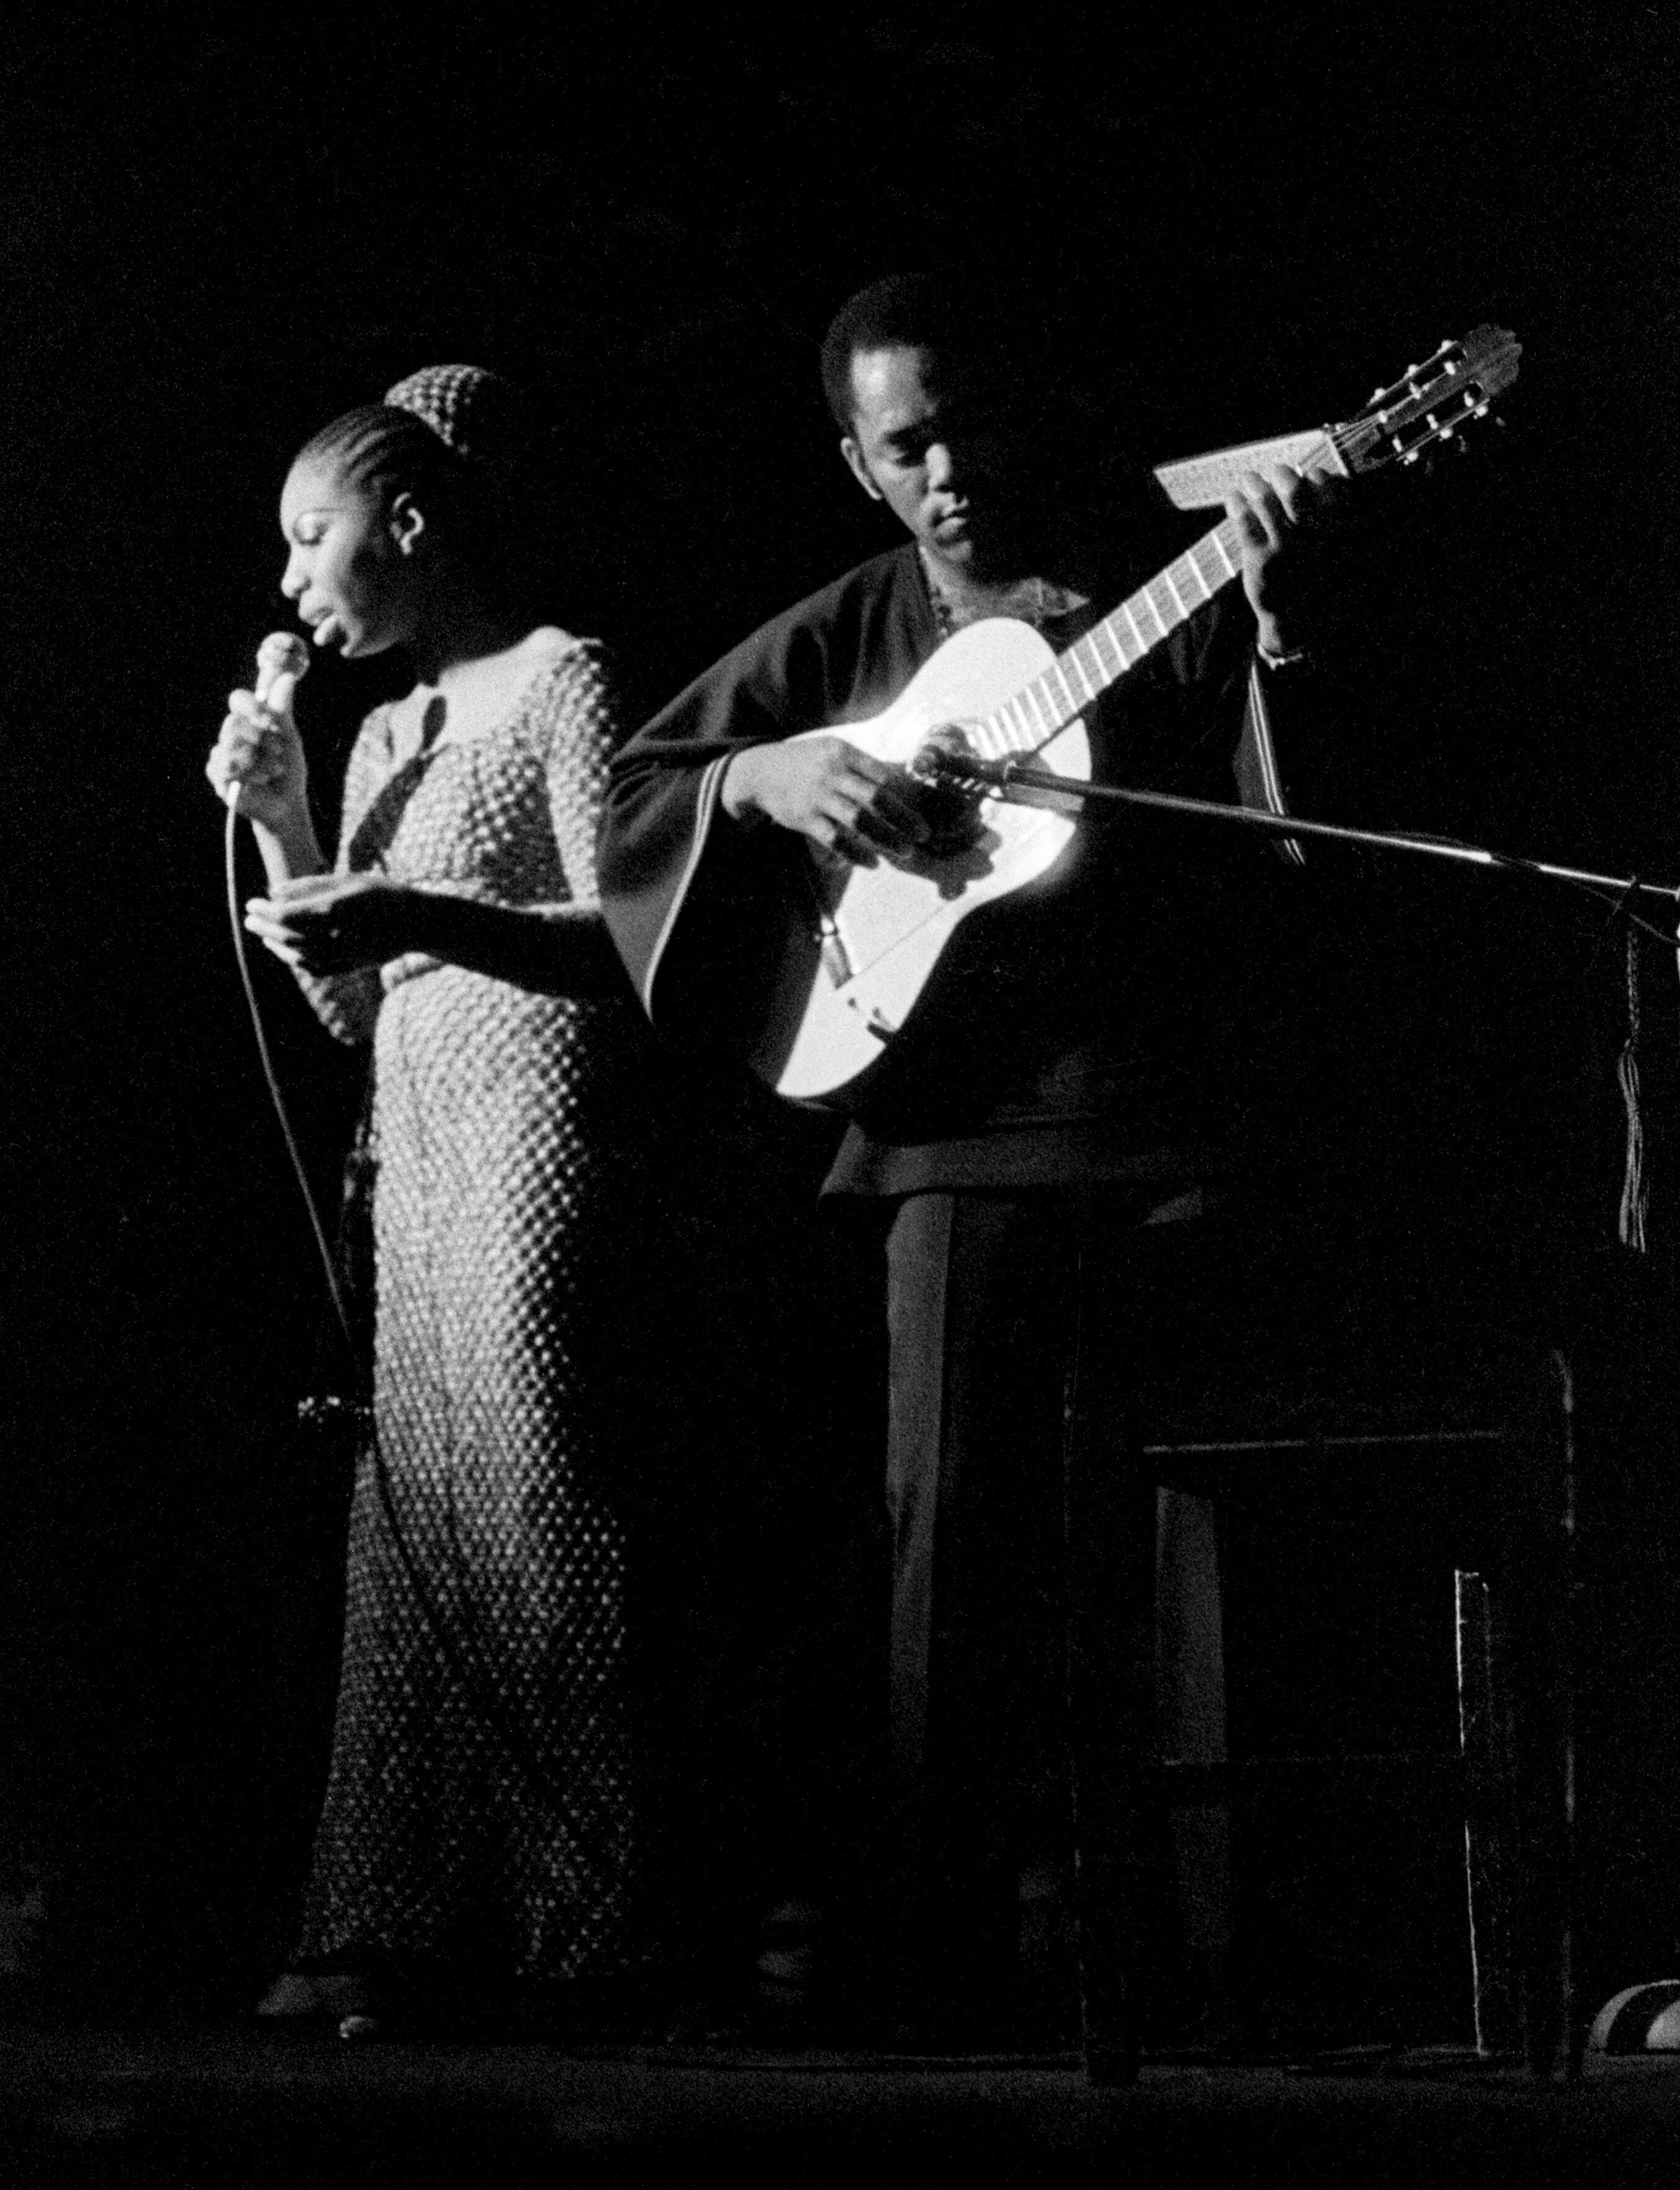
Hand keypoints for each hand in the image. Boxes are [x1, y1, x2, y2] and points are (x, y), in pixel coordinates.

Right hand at [206, 675, 309, 833]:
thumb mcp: (288, 736)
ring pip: (230, 745)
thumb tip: (287, 676)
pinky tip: (260, 781)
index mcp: (247, 720)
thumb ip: (283, 708)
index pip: (238, 699)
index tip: (269, 721)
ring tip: (273, 771)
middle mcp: (230, 734)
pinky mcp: (217, 774)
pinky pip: (226, 765)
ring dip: (260, 760)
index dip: (252, 707)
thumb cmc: (287, 769)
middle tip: (278, 753)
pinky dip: (250, 774)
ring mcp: (221, 754)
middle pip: (233, 722)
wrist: (287, 803)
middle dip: (262, 740)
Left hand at [244, 872, 428, 974]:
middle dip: (263, 927)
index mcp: (333, 910)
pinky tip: (286, 951)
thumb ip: (309, 886)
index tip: (251, 904)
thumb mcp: (346, 880)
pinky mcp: (348, 966)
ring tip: (264, 935)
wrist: (415, 922)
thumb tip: (272, 891)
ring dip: (276, 945)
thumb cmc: (380, 893)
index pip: (284, 916)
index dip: (262, 911)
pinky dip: (295, 960)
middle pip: (286, 936)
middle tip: (250, 919)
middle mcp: (335, 935)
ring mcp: (342, 954)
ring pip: (297, 955)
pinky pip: (313, 968)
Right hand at [721, 736, 930, 865]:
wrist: (759, 771)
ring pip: (860, 820)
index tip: (920, 811)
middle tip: (922, 834)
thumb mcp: (831, 751)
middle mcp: (832, 773)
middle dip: (904, 818)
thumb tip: (898, 780)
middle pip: (877, 798)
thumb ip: (861, 765)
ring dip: (887, 838)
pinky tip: (871, 863)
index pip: (881, 775)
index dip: (904, 795)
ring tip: (905, 851)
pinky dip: (856, 853)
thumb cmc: (804, 762)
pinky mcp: (804, 818)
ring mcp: (818, 796)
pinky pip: (836, 839)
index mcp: (843, 753)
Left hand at [1224, 464, 1352, 658]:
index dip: (1317, 477)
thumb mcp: (1342, 554)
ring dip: (1254, 483)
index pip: (1328, 488)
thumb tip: (1326, 482)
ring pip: (1265, 500)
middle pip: (1294, 489)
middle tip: (1277, 471)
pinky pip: (1243, 521)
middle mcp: (1311, 538)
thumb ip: (1336, 520)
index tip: (1310, 475)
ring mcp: (1283, 548)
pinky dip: (1236, 503)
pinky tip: (1233, 497)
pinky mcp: (1258, 560)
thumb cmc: (1319, 582)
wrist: (1298, 624)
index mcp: (1337, 532)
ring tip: (1248, 479)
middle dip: (1283, 474)